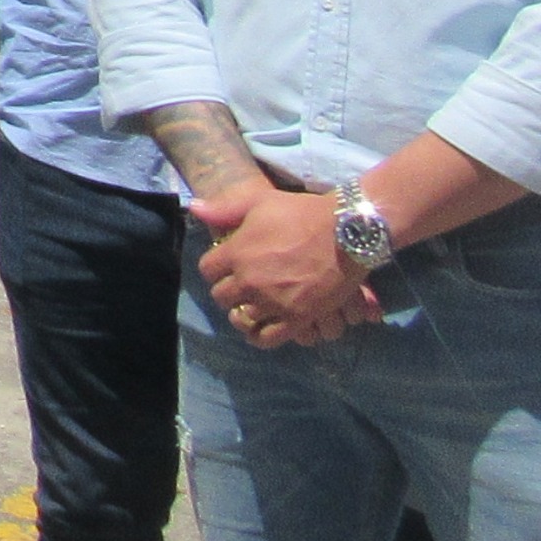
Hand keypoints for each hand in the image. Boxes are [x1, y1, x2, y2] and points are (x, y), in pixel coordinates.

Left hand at [194, 181, 381, 345]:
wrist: (346, 231)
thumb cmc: (302, 213)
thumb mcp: (259, 201)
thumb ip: (224, 209)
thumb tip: (194, 208)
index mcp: (236, 253)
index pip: (207, 269)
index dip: (215, 267)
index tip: (225, 265)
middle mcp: (249, 281)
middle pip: (221, 296)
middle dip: (227, 290)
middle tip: (239, 285)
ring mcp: (272, 302)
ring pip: (241, 318)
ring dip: (242, 312)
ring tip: (250, 306)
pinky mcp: (297, 318)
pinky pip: (267, 338)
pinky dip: (260, 336)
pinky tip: (261, 328)